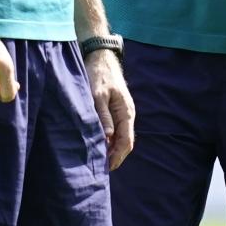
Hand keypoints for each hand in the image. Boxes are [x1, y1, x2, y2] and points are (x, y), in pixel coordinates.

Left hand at [83, 48, 134, 168]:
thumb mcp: (97, 95)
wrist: (100, 57)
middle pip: (125, 142)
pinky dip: (109, 140)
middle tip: (101, 168)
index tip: (107, 167)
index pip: (126, 141)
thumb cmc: (98, 75)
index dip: (117, 156)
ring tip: (99, 159)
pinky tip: (99, 143)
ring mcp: (122, 112)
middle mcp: (127, 114)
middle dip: (115, 156)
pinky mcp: (115, 109)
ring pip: (120, 136)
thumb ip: (103, 115)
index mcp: (126, 112)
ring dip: (112, 148)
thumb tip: (108, 136)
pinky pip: (116, 129)